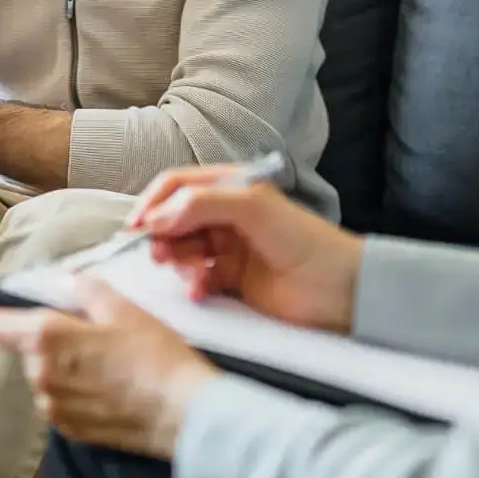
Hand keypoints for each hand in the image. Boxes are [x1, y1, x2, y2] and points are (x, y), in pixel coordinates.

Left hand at [0, 277, 217, 459]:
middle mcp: (40, 375)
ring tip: (98, 363)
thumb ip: (86, 289)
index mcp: (46, 338)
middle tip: (82, 333)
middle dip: (45, 340)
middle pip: (26, 350)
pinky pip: (59, 402)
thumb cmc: (153, 354)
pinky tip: (102, 387)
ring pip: (43, 378)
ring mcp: (53, 408)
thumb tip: (68, 281)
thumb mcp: (122, 308)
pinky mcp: (70, 431)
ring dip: (59, 368)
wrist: (182, 413)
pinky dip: (72, 392)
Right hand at [132, 165, 363, 333]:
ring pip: (181, 250)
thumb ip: (199, 205)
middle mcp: (225, 215)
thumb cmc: (304, 240)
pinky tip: (201, 291)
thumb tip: (153, 219)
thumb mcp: (251, 208)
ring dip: (178, 261)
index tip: (136, 226)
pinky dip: (192, 285)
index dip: (152, 202)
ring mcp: (228, 248)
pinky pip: (197, 279)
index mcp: (229, 187)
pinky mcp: (233, 280)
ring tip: (192, 274)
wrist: (342, 290)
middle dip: (161, 235)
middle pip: (173, 219)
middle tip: (159, 254)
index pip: (176, 186)